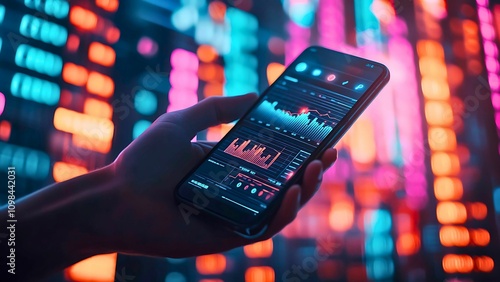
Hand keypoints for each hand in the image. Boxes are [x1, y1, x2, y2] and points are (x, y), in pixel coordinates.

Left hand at [105, 93, 337, 257]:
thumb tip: (256, 95)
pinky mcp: (227, 236)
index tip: (319, 135)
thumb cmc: (144, 161)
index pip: (271, 160)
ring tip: (319, 166)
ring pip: (280, 207)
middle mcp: (235, 191)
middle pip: (283, 184)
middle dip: (311, 169)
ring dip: (305, 189)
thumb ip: (218, 108)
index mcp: (228, 167)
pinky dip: (283, 212)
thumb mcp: (183, 121)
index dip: (298, 149)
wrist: (115, 197)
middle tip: (330, 151)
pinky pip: (264, 227)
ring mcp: (233, 214)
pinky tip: (294, 190)